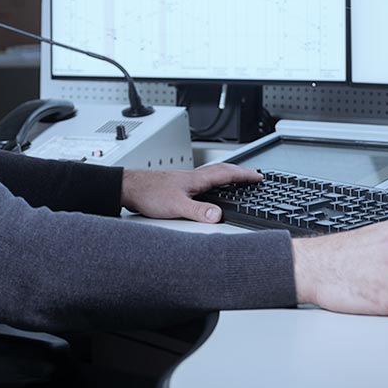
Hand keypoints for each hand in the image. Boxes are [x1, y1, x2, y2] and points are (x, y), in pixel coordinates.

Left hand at [119, 162, 261, 223]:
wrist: (129, 188)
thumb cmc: (148, 193)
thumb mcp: (176, 206)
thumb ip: (198, 212)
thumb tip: (218, 216)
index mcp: (196, 180)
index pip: (226, 174)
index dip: (244, 175)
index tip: (259, 176)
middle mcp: (192, 178)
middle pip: (221, 170)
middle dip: (239, 172)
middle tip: (253, 175)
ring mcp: (185, 181)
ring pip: (211, 175)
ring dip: (226, 175)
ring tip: (236, 180)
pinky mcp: (177, 186)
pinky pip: (202, 181)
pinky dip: (213, 183)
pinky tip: (208, 191)